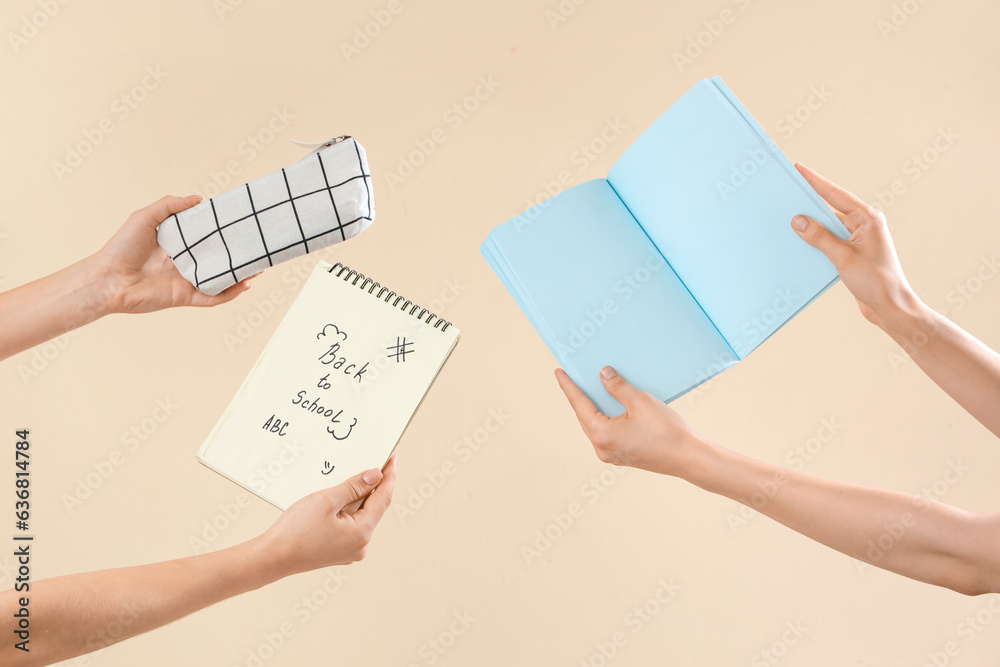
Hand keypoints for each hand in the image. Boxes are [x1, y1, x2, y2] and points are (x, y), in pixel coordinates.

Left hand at [90, 194, 253, 314]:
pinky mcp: (186, 297)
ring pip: (220, 279)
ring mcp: (186, 281)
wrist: (108, 278)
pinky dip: (230, 293)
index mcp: (176, 244)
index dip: (222, 233)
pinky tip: (244, 285)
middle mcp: (184, 263)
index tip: (239, 225)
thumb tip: (199, 199)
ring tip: (258, 267)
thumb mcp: (144, 216)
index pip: (205, 238)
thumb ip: (170, 205)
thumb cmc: (121, 246)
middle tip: (256, 247)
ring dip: (240, 275)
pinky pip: (214, 297)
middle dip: (237, 255)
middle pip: (217, 259)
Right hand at [260, 455, 396, 576]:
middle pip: (374, 508)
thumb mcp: (327, 500)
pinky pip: (351, 526)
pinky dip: (349, 510)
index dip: (389, 477)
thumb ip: (354, 487)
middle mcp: (361, 545)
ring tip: (354, 477)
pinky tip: (341, 498)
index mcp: (362, 532)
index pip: (383, 498)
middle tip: (375, 463)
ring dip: (359, 498)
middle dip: (374, 486)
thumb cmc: (296, 530)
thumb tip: (376, 476)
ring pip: (361, 517)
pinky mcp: (339, 552)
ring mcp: (350, 551)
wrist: (272, 558)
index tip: (393, 458)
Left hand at [555, 366, 710, 477]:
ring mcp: (612, 455)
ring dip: (594, 408)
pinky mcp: (623, 456)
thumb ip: (618, 387)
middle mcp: (602, 448)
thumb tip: (603, 374)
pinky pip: (608, 433)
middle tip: (573, 377)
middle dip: (580, 397)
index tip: (559, 372)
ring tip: (590, 390)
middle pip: (585, 416)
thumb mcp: (640, 401)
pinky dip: (606, 418)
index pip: (579, 404)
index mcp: (601, 434)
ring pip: (596, 426)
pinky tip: (610, 406)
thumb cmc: (667, 431)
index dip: (569, 386)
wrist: (689, 458)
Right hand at [790, 163, 917, 326]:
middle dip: (810, 200)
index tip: (799, 169)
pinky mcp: (852, 252)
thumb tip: (798, 220)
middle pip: (831, 206)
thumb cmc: (875, 281)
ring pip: (828, 224)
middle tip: (789, 189)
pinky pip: (828, 239)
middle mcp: (864, 224)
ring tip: (789, 215)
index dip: (816, 181)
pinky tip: (800, 240)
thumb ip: (819, 237)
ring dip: (811, 223)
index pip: (836, 194)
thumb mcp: (843, 257)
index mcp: (868, 218)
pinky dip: (815, 239)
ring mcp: (858, 238)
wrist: (889, 306)